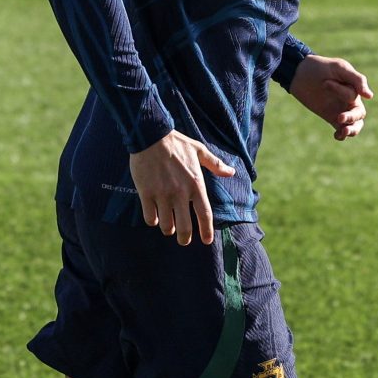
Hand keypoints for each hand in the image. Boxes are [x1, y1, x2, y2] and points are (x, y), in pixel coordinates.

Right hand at [129, 131, 235, 245]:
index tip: (206, 241)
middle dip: (184, 238)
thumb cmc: (177, 143)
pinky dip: (153, 220)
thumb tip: (231, 172)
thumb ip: (215, 164)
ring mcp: (162, 194)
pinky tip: (154, 216)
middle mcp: (180, 193)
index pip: (204, 214)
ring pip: (166, 225)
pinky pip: (150, 217)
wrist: (151, 136)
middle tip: (183, 240)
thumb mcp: (200, 151)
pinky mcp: (146, 193)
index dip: (206, 231)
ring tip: (168, 226)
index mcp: (196, 184)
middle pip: (184, 227)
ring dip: (168, 228)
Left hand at [289, 54, 373, 140]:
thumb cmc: (321, 67)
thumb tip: (370, 96)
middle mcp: (350, 100)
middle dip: (351, 118)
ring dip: (352, 130)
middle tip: (339, 117)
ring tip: (343, 131)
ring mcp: (341, 109)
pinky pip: (341, 129)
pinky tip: (336, 135)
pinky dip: (341, 135)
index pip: (353, 96)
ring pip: (354, 125)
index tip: (325, 83)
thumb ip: (356, 79)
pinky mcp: (331, 117)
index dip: (341, 92)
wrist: (299, 73)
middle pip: (359, 114)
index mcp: (355, 88)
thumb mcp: (339, 68)